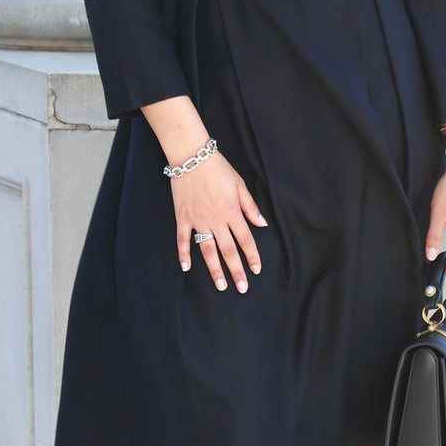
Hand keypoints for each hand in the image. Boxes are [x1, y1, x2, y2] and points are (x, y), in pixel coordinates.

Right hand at [140, 94, 266, 293]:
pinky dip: (184, 254)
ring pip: (208, 250)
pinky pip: (183, 240)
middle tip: (241, 288)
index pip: (245, 239)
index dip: (252, 256)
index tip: (256, 270)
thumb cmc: (218, 168)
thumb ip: (250, 206)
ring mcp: (198, 220)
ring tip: (221, 285)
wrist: (191, 157)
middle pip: (228, 250)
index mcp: (232, 211)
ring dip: (214, 269)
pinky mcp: (183, 217)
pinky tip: (187, 268)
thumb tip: (262, 224)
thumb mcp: (240, 184)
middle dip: (236, 270)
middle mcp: (216, 219)